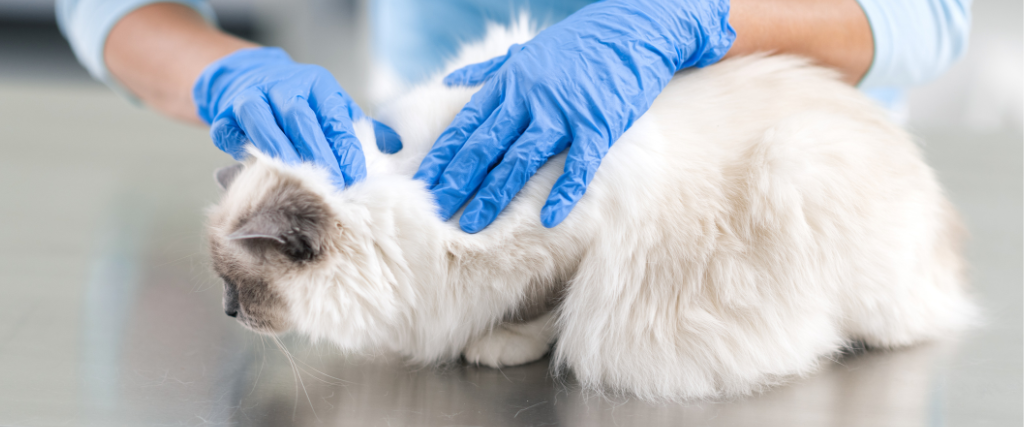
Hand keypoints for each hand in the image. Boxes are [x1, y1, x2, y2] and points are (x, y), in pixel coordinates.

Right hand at [193, 47, 400, 188]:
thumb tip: (396, 146)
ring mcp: (252, 97)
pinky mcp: (225, 112)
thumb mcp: (331, 105)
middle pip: (301, 120)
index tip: (357, 178)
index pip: (335, 117)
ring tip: (299, 186)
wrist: (249, 76)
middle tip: (334, 189)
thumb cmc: (298, 101)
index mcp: (318, 85)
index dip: (346, 150)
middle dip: (318, 157)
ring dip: (283, 158)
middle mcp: (285, 86)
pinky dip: (237, 149)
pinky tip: (253, 169)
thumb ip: (359, 128)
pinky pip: (229, 132)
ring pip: (265, 126)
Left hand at [414, 0, 733, 232]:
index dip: (443, 156)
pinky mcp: (598, 124)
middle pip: (486, 146)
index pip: (467, 126)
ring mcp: (563, 112)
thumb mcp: (526, 51)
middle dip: (457, 181)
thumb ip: (487, 69)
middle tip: (435, 211)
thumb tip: (450, 80)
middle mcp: (529, 98)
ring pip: (522, 158)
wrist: (631, 28)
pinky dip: (565, 191)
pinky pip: (579, 163)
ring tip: (474, 224)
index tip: (421, 183)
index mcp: (509, 83)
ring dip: (496, 193)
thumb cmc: (577, 43)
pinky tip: (550, 218)